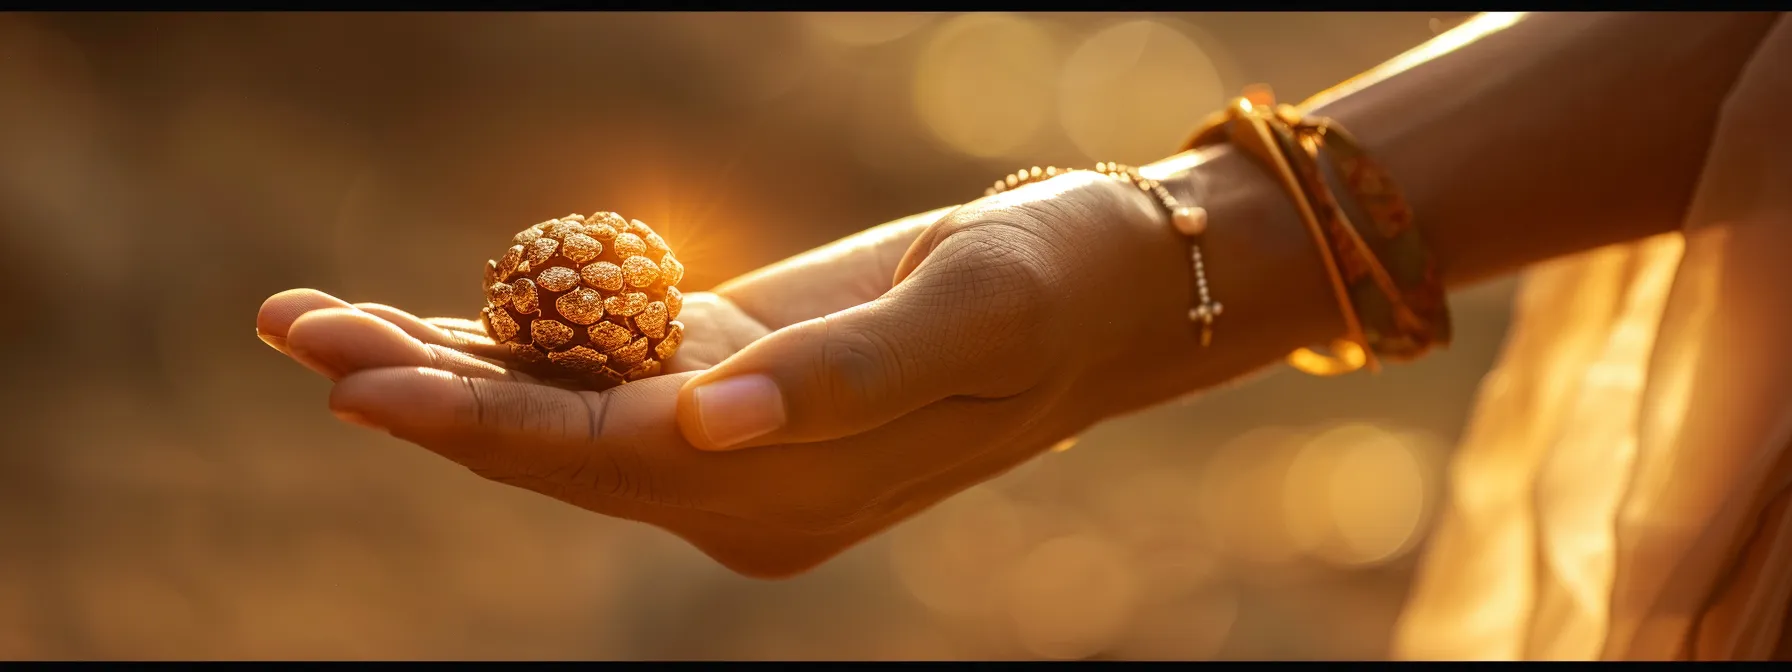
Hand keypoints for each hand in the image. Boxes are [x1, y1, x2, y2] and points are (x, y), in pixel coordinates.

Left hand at [259, 173, 1196, 576]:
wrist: (1108, 288)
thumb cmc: (1059, 289)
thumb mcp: (975, 318)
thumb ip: (846, 382)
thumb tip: (704, 424)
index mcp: (795, 488)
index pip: (609, 457)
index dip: (483, 420)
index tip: (359, 380)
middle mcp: (744, 481)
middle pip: (555, 444)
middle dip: (424, 389)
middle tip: (293, 325)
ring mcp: (729, 434)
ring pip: (562, 410)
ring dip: (444, 365)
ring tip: (314, 317)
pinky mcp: (727, 375)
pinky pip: (599, 369)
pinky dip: (512, 342)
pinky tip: (430, 317)